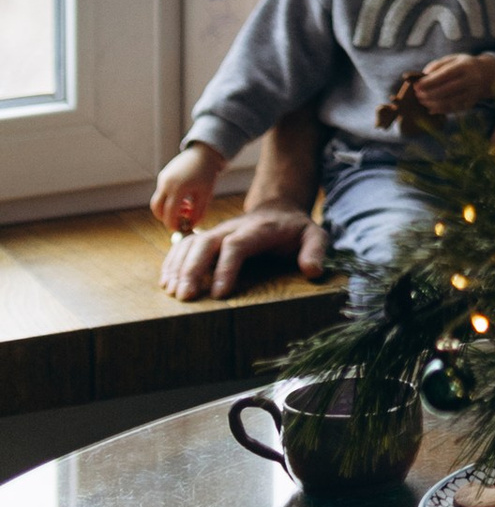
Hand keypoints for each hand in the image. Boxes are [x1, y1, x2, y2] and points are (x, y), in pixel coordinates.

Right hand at [149, 143, 223, 233]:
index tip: (179, 228)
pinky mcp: (163, 175)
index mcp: (178, 188)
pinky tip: (184, 197)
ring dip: (167, 209)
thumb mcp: (206, 195)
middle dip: (165, 218)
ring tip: (185, 206)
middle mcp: (167, 183)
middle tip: (179, 220)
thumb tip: (190, 226)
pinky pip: (162, 193)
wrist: (204, 153)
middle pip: (157, 209)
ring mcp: (163, 179)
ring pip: (158, 201)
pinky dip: (169, 199)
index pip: (169, 213)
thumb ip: (198, 213)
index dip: (172, 224)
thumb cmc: (207, 174)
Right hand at [158, 200, 332, 302]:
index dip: (226, 268)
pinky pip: (185, 245)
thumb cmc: (295, 228)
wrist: (278, 209)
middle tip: (185, 296)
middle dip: (193, 269)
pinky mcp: (209, 238)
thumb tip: (312, 270)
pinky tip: (166, 282)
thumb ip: (316, 250)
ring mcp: (218, 232)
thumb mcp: (315, 234)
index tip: (219, 294)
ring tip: (172, 292)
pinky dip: (173, 261)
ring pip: (192, 243)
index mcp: (258, 229)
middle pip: (207, 243)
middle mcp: (233, 228)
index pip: (237, 245)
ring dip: (179, 267)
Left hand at [408, 52, 494, 117]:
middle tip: (417, 95)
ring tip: (422, 101)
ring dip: (433, 103)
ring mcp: (472, 93)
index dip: (430, 82)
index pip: (445, 75)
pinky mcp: (471, 103)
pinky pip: (453, 109)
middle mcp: (470, 80)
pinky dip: (440, 110)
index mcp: (465, 66)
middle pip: (447, 90)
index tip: (417, 85)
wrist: (487, 75)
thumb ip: (438, 65)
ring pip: (450, 102)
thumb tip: (424, 75)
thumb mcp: (454, 58)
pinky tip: (431, 108)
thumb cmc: (465, 65)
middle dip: (429, 94)